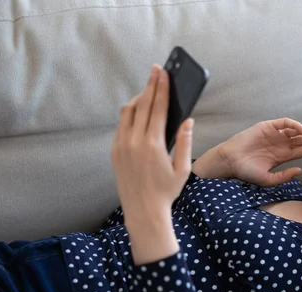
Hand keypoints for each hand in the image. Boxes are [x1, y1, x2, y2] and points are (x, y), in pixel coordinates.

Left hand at [110, 64, 192, 223]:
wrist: (143, 211)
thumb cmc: (166, 192)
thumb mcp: (183, 169)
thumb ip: (185, 142)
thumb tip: (187, 120)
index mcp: (153, 145)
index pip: (157, 108)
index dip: (161, 88)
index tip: (163, 73)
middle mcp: (134, 142)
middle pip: (142, 104)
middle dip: (150, 85)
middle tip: (156, 71)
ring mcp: (121, 146)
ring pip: (127, 112)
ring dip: (139, 99)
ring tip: (148, 92)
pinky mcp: (115, 151)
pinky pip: (121, 125)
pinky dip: (130, 114)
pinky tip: (139, 113)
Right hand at [217, 118, 301, 185]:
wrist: (229, 162)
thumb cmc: (246, 172)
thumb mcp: (268, 180)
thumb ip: (284, 176)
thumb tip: (300, 170)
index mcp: (282, 156)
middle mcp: (281, 143)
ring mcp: (275, 134)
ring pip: (297, 130)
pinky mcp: (268, 126)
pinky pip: (284, 123)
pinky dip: (294, 125)